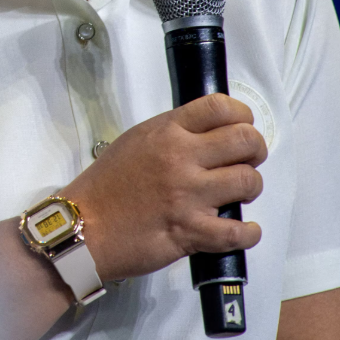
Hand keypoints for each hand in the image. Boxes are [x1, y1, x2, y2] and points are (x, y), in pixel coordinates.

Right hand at [59, 93, 266, 282]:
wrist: (84, 225)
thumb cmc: (106, 184)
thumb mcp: (135, 142)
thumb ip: (171, 134)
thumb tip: (208, 135)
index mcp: (165, 131)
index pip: (220, 107)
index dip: (243, 116)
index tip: (242, 128)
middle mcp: (180, 157)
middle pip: (245, 140)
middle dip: (255, 150)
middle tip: (246, 161)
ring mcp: (187, 194)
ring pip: (249, 181)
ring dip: (250, 189)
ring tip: (236, 195)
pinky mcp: (191, 230)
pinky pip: (239, 231)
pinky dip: (248, 232)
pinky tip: (243, 229)